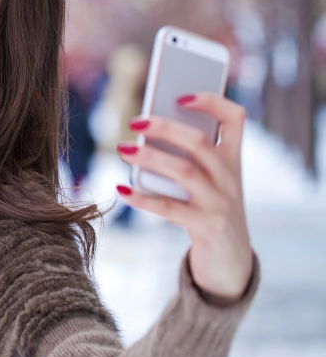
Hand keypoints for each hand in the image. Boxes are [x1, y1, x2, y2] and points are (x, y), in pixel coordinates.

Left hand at [115, 93, 253, 302]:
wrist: (231, 261)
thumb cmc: (208, 209)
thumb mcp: (206, 181)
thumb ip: (184, 157)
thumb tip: (143, 132)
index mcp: (233, 159)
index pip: (235, 118)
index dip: (212, 101)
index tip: (181, 94)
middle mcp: (231, 178)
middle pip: (201, 143)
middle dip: (166, 128)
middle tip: (135, 121)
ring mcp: (221, 204)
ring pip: (186, 172)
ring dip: (150, 158)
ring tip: (122, 149)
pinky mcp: (207, 228)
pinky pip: (171, 209)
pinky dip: (143, 198)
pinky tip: (120, 190)